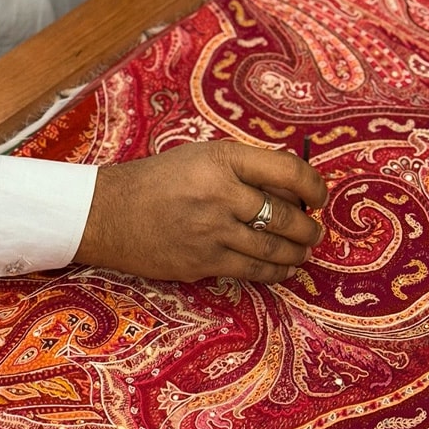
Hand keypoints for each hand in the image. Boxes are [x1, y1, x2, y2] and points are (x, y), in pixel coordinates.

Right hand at [73, 140, 326, 282]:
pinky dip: (274, 271)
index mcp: (223, 160)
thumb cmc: (158, 179)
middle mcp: (221, 194)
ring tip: (304, 251)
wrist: (109, 213)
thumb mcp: (201, 156)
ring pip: (273, 249)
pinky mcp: (203, 263)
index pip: (287, 169)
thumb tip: (291, 185)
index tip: (320, 196)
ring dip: (297, 253)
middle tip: (314, 231)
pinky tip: (282, 269)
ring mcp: (212, 232)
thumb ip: (243, 167)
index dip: (314, 185)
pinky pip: (251, 271)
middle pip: (285, 215)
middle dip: (308, 228)